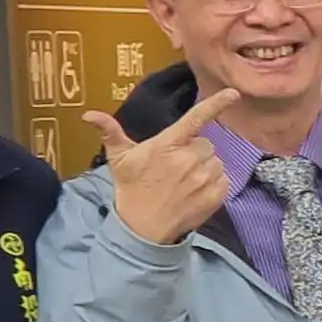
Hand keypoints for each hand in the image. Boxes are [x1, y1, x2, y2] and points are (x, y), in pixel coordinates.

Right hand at [78, 83, 245, 246]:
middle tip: (175, 166)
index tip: (233, 93)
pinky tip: (194, 191)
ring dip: (204, 168)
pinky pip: (224, 179)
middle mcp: (189, 159)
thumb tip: (89, 114)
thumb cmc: (131, 188)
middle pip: (205, 144)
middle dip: (193, 151)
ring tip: (183, 181)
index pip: (195, 118)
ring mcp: (204, 178)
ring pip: (216, 161)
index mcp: (167, 145)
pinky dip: (213, 183)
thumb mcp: (119, 158)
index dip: (216, 104)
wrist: (143, 228)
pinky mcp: (216, 195)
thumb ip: (110, 132)